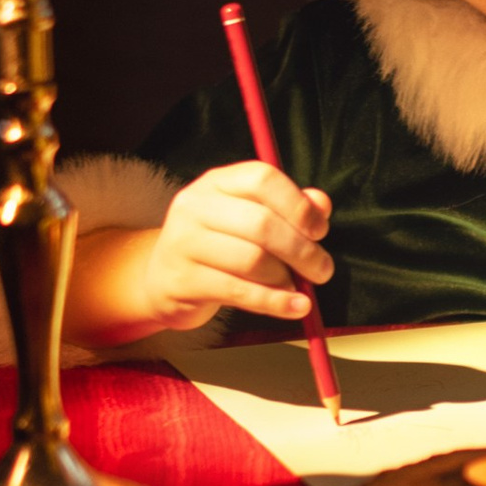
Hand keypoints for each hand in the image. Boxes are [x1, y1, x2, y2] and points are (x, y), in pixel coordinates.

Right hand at [137, 161, 332, 324]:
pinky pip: (239, 291)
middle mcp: (195, 206)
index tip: (320, 231)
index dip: (298, 205)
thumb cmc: (218, 245)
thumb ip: (288, 209)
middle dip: (302, 251)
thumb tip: (321, 205)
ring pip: (252, 260)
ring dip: (287, 279)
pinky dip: (274, 302)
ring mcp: (184, 242)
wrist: (163, 278)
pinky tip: (295, 307)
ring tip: (300, 290)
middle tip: (322, 270)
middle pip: (262, 224)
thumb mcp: (249, 218)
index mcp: (217, 182)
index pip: (263, 179)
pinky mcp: (182, 280)